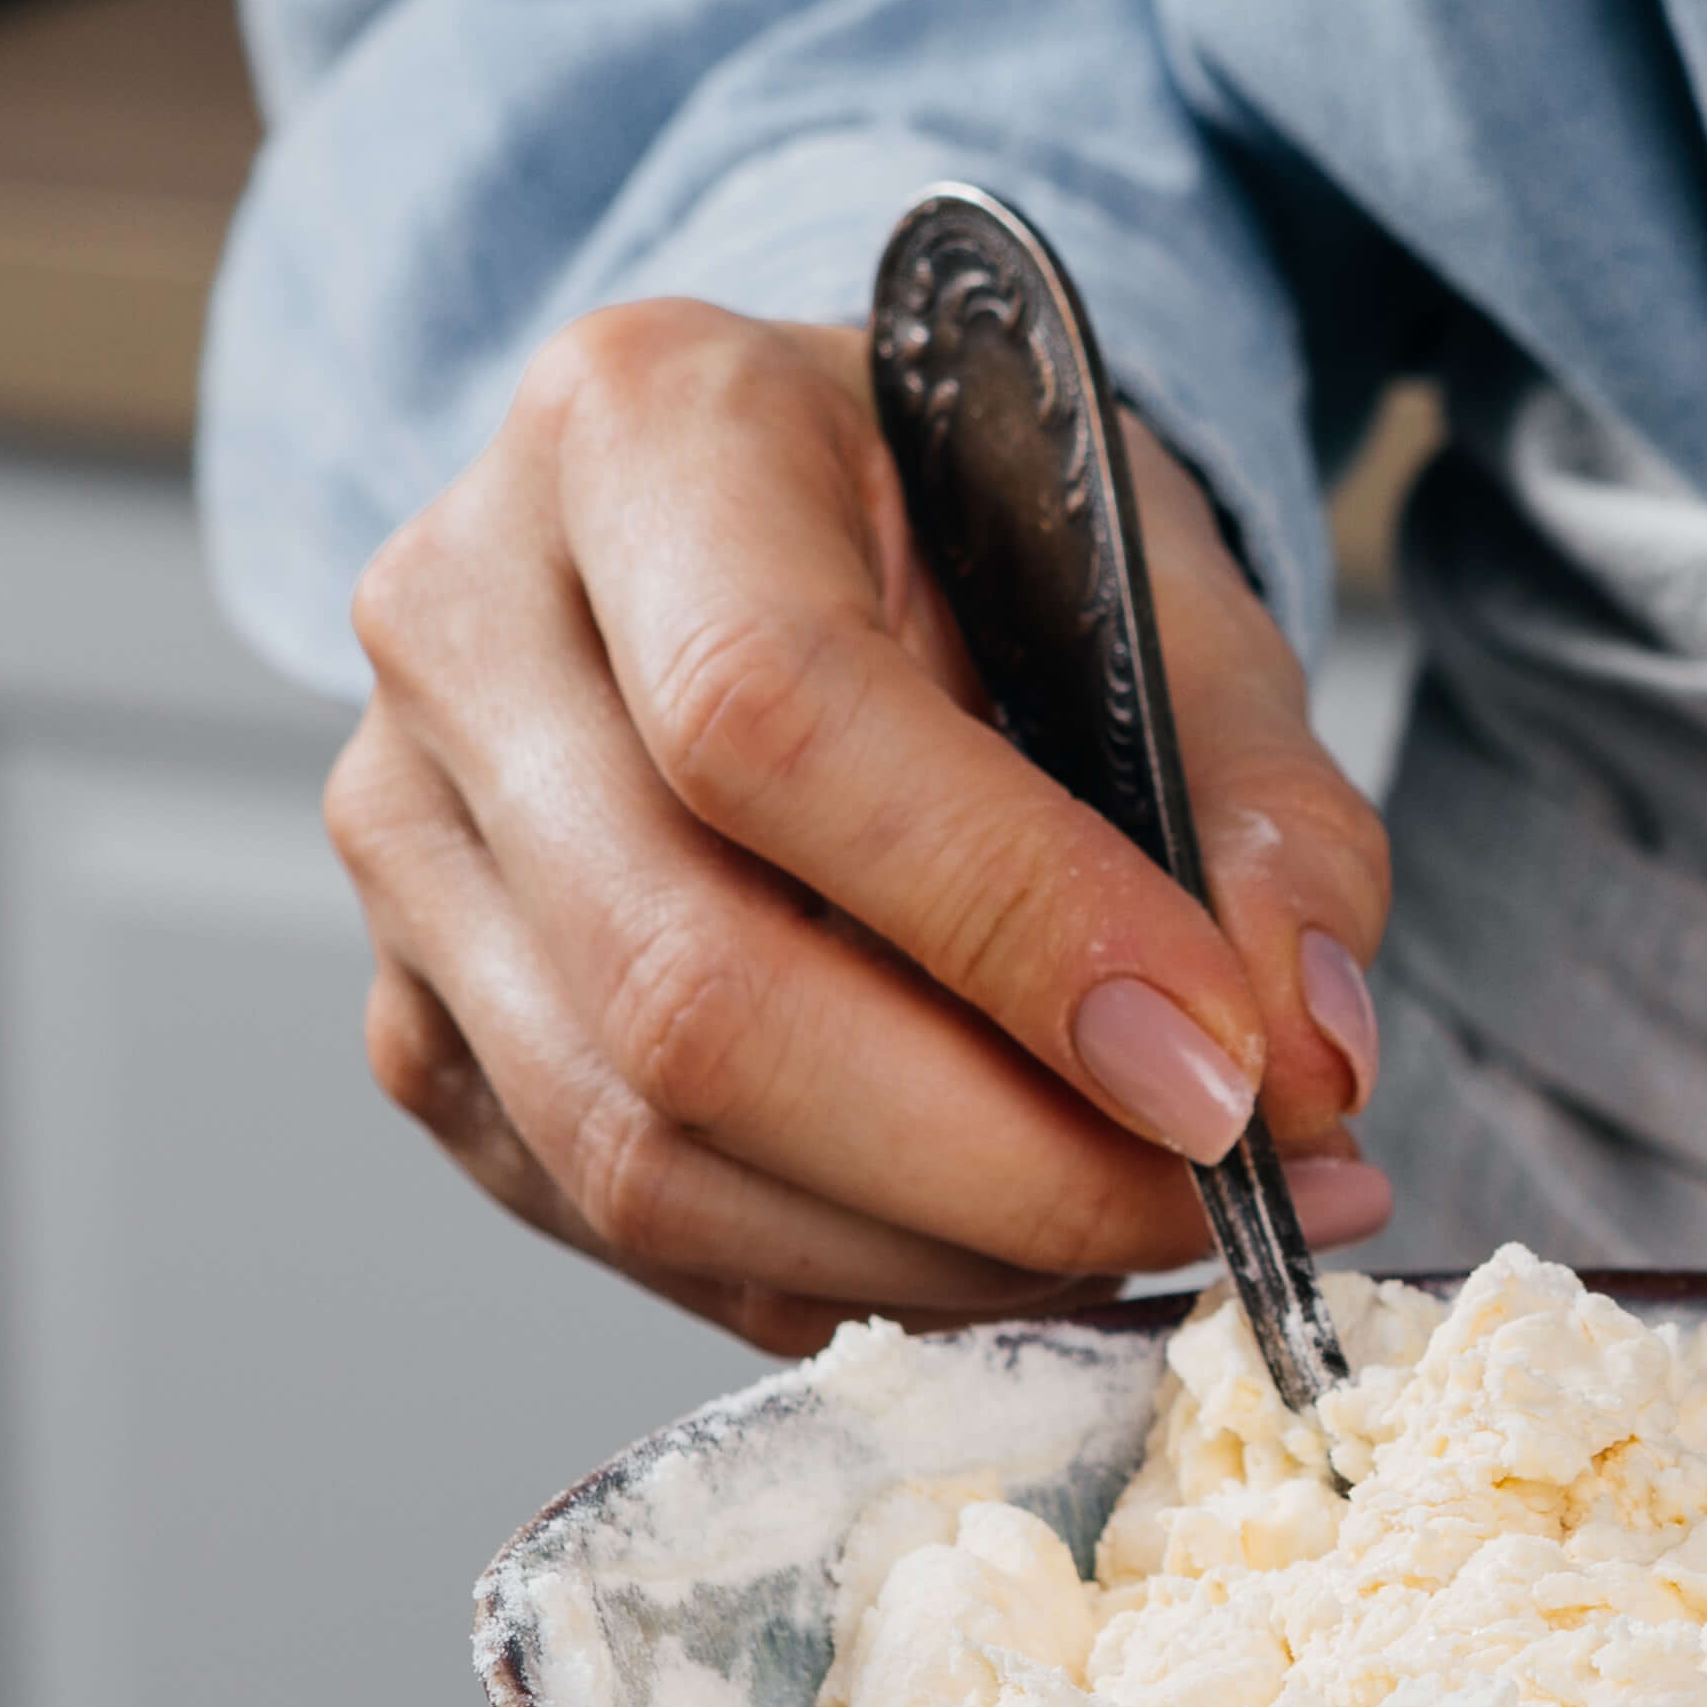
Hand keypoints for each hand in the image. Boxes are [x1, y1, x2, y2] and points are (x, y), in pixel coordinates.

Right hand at [323, 298, 1392, 1353]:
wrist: (804, 529)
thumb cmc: (974, 533)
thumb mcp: (1160, 588)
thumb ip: (1265, 814)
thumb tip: (1302, 1066)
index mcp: (640, 431)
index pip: (776, 720)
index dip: (1012, 931)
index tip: (1218, 1079)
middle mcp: (463, 622)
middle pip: (684, 987)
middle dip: (996, 1163)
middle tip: (1220, 1207)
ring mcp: (404, 839)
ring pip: (638, 1151)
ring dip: (933, 1255)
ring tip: (1143, 1233)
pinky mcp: (412, 1022)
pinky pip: (618, 1226)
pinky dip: (843, 1276)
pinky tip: (1004, 1245)